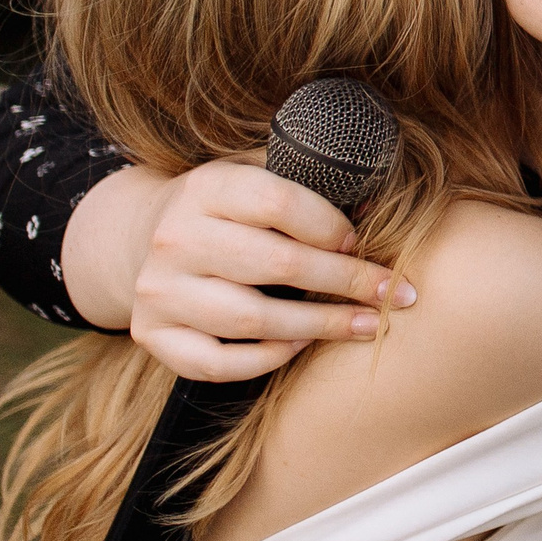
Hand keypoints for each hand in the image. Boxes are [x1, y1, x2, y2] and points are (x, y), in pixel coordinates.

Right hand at [128, 159, 407, 381]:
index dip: (332, 226)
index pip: (280, 204)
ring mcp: (158, 290)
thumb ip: (312, 186)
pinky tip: (300, 347)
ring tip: (367, 325)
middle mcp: (175, 237)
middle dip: (347, 282)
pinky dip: (266, 359)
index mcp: (207, 187)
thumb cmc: (228, 210)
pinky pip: (217, 362)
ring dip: (321, 327)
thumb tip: (380, 203)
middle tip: (396, 295)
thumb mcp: (259, 178)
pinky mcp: (152, 334)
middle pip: (276, 264)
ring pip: (252, 319)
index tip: (365, 244)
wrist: (145, 236)